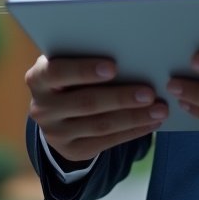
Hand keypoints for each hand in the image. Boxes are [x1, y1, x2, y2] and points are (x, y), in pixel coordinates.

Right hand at [25, 55, 168, 163]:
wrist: (56, 108)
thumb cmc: (72, 71)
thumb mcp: (69, 60)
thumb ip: (86, 54)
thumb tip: (129, 49)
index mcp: (38, 78)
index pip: (57, 72)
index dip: (84, 70)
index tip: (114, 67)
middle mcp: (42, 108)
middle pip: (86, 103)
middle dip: (121, 98)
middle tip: (150, 92)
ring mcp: (56, 133)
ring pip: (100, 125)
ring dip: (134, 117)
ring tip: (160, 109)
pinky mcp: (72, 150)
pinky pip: (107, 142)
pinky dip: (133, 131)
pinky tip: (152, 122)